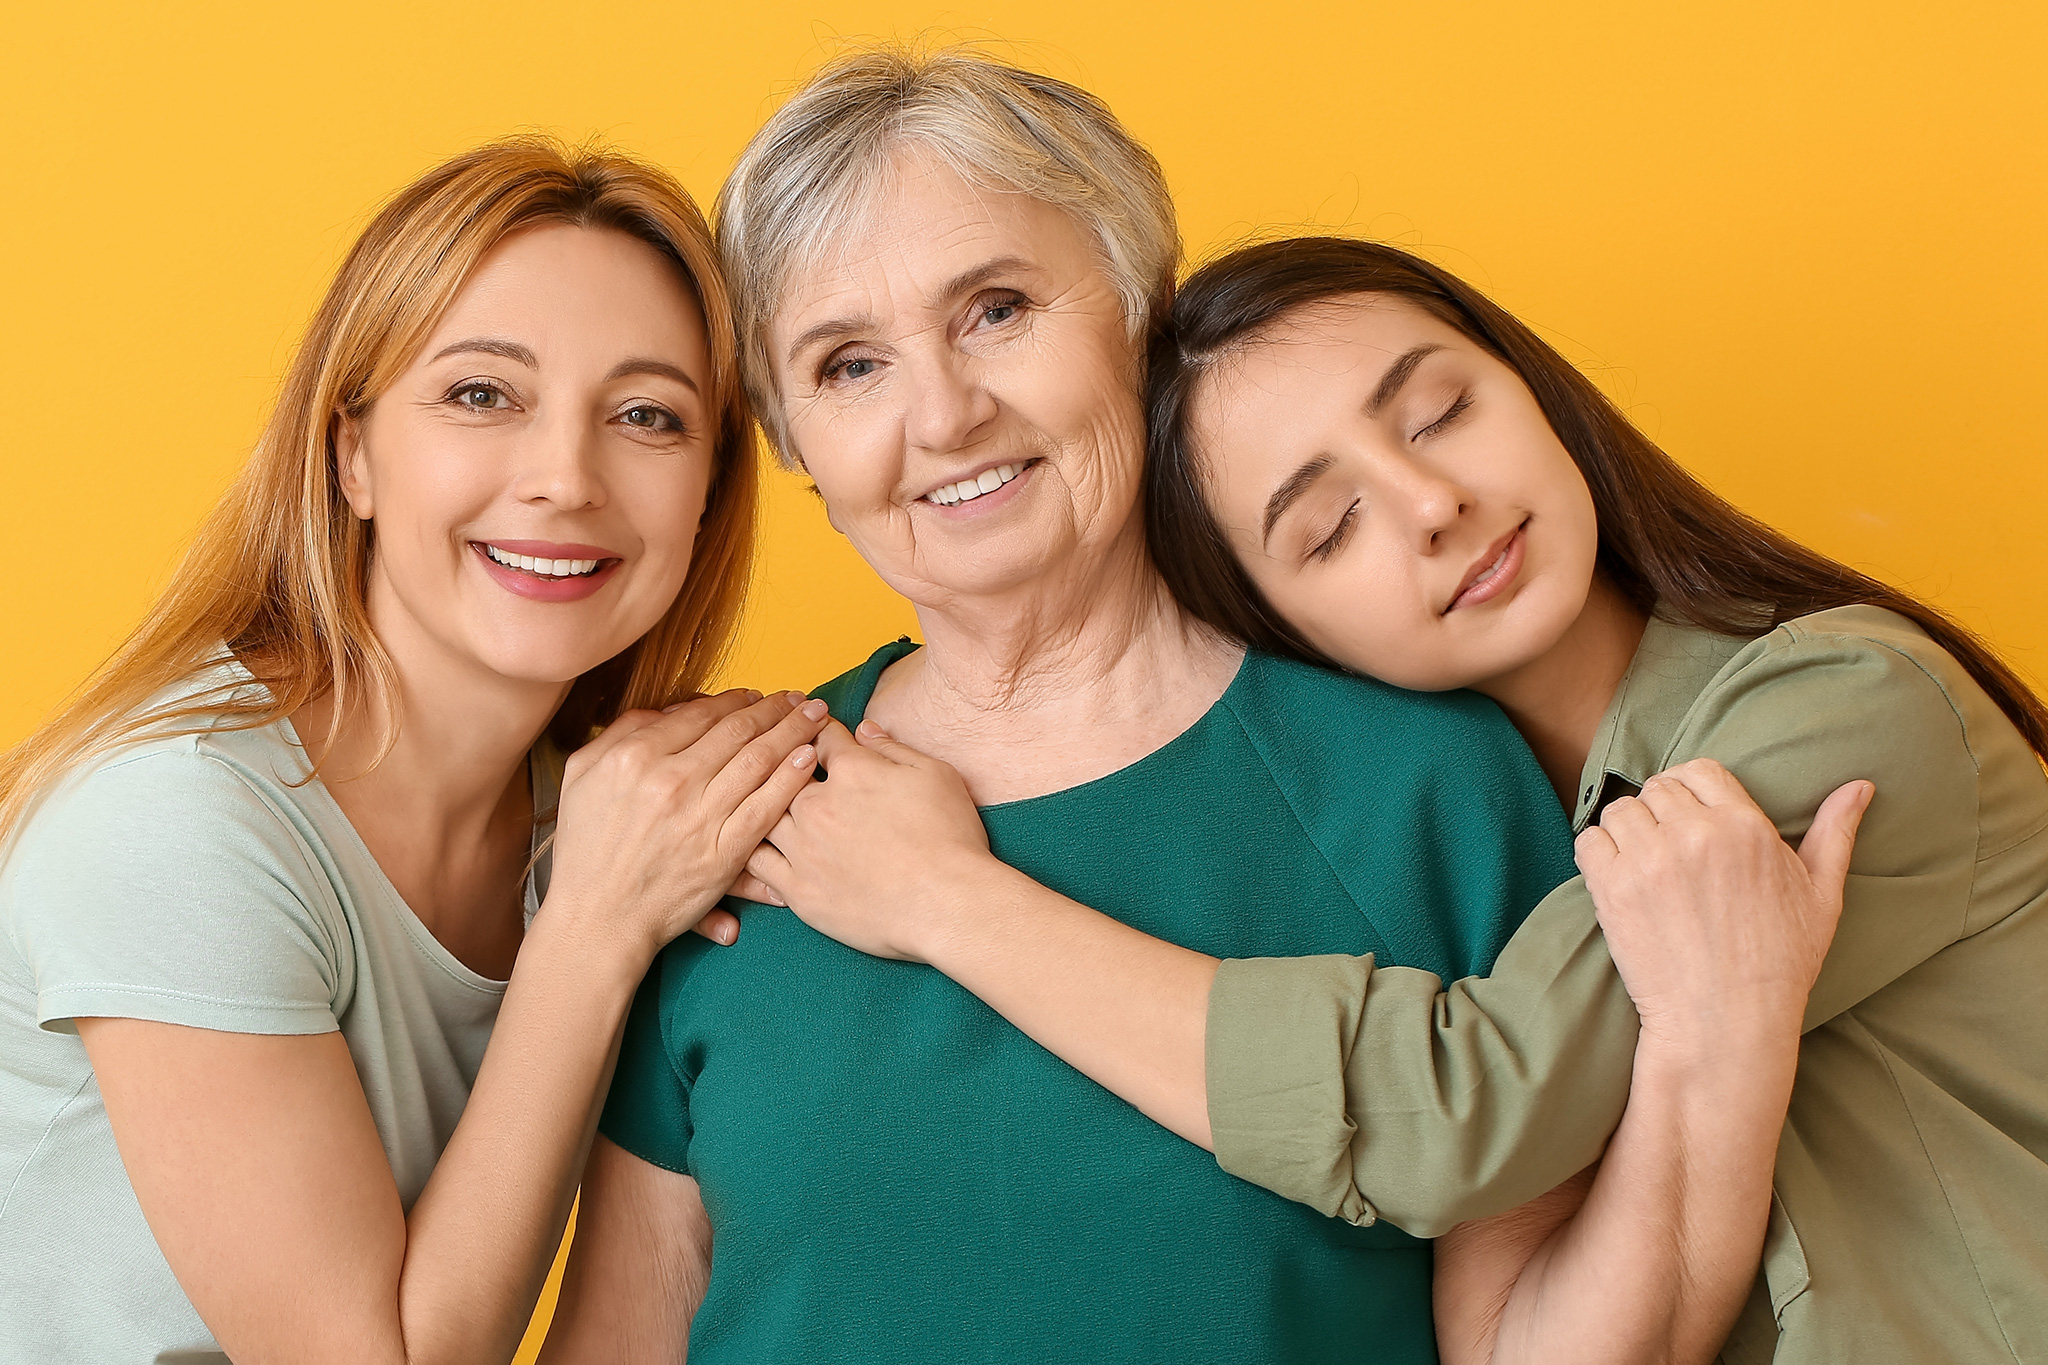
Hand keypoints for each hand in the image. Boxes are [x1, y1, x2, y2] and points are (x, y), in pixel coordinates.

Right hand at [543, 689, 828, 958]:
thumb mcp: (582, 777)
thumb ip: (620, 734)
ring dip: (793, 731)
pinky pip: (766, 805)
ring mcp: (700, 816)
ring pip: (758, 759)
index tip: (757, 695)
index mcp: (635, 756)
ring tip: (816, 716)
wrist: (597, 918)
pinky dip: (791, 778)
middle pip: (736, 730)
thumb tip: (667, 711)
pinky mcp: (723, 852)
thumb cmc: (586, 850)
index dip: (735, 699)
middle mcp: (670, 780)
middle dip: (775, 708)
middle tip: (800, 697)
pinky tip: (809, 758)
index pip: (699, 714)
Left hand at [741, 717, 995, 961]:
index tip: (815, 733)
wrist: (947, 904)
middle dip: (781, 765)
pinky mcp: (799, 890)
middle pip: (781, 773)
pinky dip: (752, 851)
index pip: (820, 737)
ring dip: (761, 806)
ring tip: (760, 805)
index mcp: (852, 770)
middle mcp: (817, 805)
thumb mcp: (935, 775)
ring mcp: (803, 849)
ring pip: (761, 815)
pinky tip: (753, 846)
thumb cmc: (949, 838)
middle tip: (782, 766)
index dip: (817, 730)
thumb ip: (893, 748)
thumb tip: (864, 729)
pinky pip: (757, 864)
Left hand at [1573, 758, 1872, 1046]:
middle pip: (1657, 788)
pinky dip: (1598, 855)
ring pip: (1620, 811)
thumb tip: (1860, 786)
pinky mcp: (1613, 887)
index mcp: (1745, 827)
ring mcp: (1651, 859)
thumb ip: (1836, 833)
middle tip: (1670, 852)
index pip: (1700, 771)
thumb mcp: (1822, 896)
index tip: (1691, 820)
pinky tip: (1620, 880)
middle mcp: (1696, 834)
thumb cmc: (1780, 963)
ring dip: (1627, 832)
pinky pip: (1588, 841)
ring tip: (1645, 866)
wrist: (1726, 1022)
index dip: (1691, 791)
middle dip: (1661, 814)